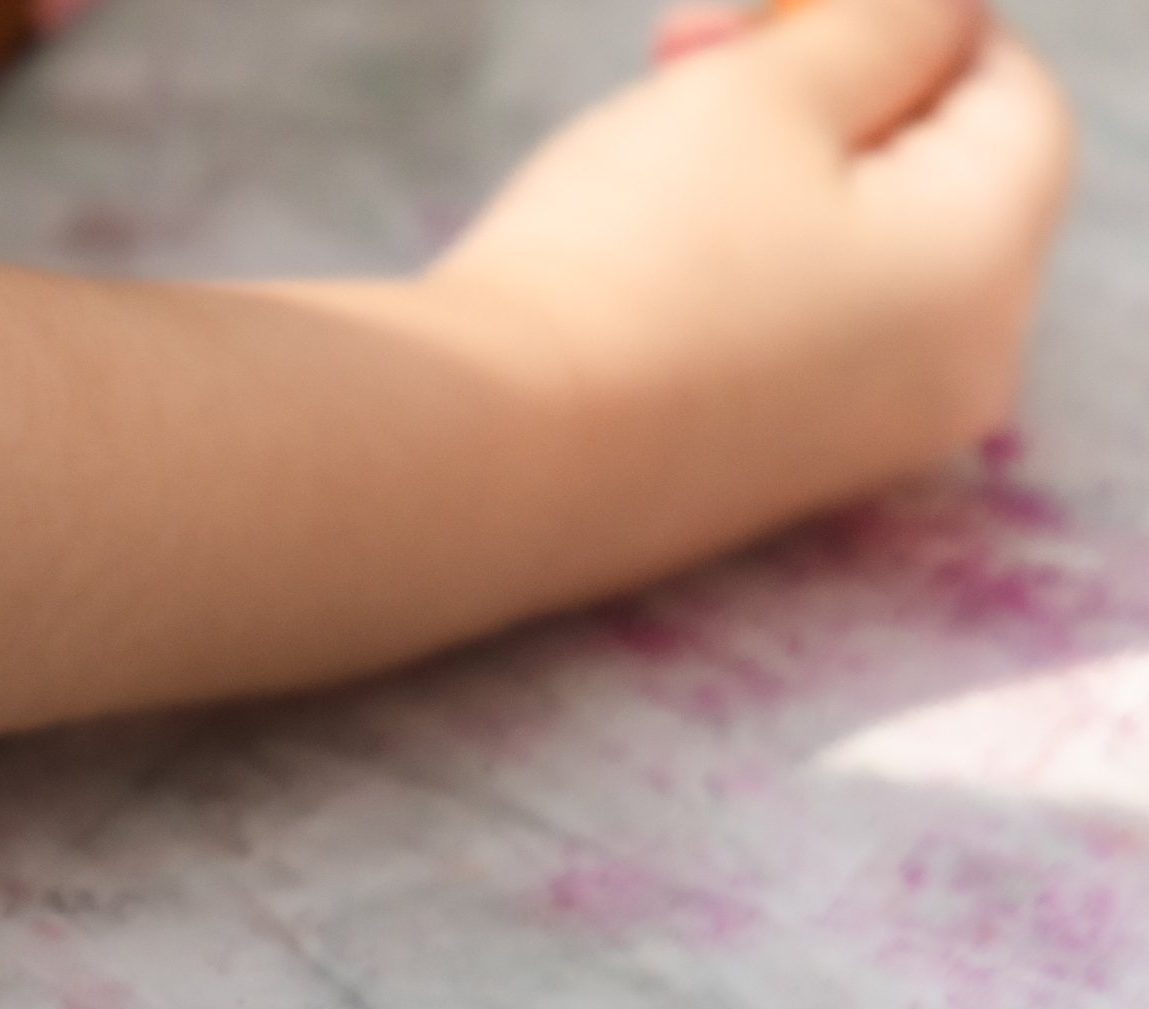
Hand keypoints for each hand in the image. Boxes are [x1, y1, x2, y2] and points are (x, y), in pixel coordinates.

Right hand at [428, 0, 1068, 544]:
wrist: (478, 459)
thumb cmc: (624, 261)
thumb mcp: (763, 90)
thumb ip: (883, 21)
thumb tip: (927, 15)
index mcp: (985, 263)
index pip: (1008, 89)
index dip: (898, 21)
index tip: (768, 12)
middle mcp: (960, 369)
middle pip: (943, 178)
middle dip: (830, 97)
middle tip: (684, 56)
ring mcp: (871, 443)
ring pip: (869, 259)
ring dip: (782, 181)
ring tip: (652, 162)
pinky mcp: (780, 485)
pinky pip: (808, 342)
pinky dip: (753, 277)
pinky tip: (644, 264)